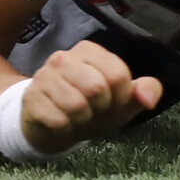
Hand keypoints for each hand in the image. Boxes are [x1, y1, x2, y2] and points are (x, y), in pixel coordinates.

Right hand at [18, 41, 160, 152]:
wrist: (53, 126)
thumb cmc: (93, 108)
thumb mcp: (123, 101)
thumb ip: (145, 92)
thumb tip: (149, 98)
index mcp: (89, 51)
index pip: (118, 75)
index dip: (120, 98)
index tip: (111, 102)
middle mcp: (64, 57)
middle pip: (97, 88)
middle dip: (100, 108)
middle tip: (92, 109)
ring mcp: (44, 76)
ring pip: (76, 105)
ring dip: (82, 120)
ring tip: (76, 115)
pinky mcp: (31, 98)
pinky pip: (59, 120)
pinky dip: (65, 129)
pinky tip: (60, 122)